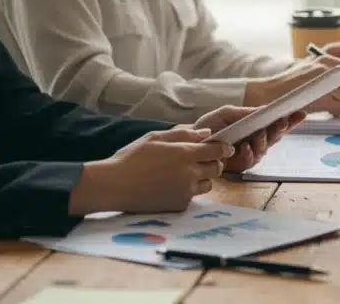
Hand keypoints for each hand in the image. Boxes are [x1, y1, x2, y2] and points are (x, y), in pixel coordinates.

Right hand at [69, 126, 233, 214]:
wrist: (114, 186)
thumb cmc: (131, 158)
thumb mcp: (155, 137)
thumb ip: (183, 134)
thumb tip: (206, 133)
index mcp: (185, 153)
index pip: (217, 150)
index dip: (224, 148)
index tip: (225, 148)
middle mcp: (190, 173)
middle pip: (216, 168)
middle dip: (213, 163)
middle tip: (201, 160)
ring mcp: (185, 191)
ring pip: (207, 184)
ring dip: (202, 178)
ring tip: (183, 174)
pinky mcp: (179, 205)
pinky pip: (192, 196)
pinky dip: (187, 191)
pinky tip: (170, 186)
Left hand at [193, 105, 306, 171]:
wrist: (190, 144)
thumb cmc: (208, 127)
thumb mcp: (226, 114)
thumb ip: (244, 113)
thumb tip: (265, 109)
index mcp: (255, 126)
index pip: (277, 123)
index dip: (290, 119)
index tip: (301, 112)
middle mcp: (256, 140)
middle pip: (276, 136)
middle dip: (281, 129)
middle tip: (282, 122)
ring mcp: (249, 154)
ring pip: (265, 149)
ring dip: (264, 141)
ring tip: (259, 133)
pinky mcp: (240, 166)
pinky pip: (250, 161)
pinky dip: (249, 154)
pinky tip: (245, 147)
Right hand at [246, 40, 339, 114]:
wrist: (271, 93)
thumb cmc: (293, 84)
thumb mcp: (313, 70)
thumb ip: (333, 72)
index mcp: (327, 59)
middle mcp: (327, 67)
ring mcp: (323, 81)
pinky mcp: (319, 96)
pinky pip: (339, 106)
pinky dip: (339, 110)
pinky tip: (334, 111)